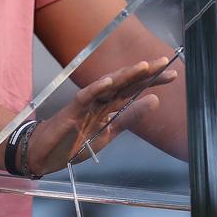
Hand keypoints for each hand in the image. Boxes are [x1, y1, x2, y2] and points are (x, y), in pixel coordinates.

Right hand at [24, 57, 176, 176]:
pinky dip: (96, 88)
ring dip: (125, 75)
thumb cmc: (72, 142)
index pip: (134, 89)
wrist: (44, 154)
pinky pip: (85, 96)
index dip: (153, 81)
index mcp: (109, 106)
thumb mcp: (108, 134)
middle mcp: (99, 100)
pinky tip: (109, 81)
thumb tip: (155, 100)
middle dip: (144, 72)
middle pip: (124, 82)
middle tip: (165, 62)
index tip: (173, 74)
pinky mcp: (71, 111)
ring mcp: (85, 103)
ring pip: (107, 85)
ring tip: (143, 66)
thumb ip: (129, 117)